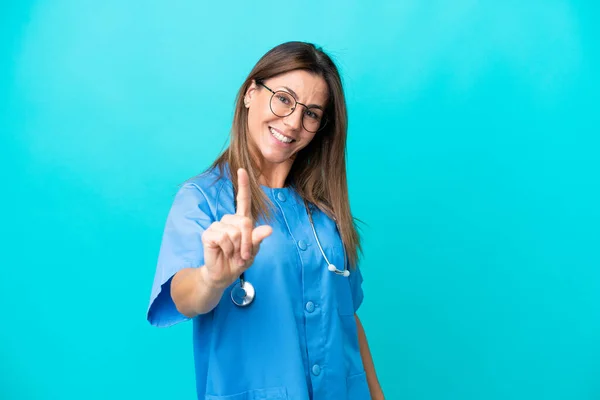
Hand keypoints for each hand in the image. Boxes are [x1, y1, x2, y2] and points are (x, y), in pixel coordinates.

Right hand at [200, 168, 271, 288]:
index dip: (243, 185)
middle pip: (245, 222)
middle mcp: (229, 220)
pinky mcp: (208, 234)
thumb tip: (268, 229)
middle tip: (243, 254)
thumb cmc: (239, 260)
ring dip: (237, 247)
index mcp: (241, 221)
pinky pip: (223, 237)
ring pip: (234, 231)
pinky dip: (227, 248)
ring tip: (233, 254)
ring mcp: (217, 226)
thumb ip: (258, 239)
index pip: (243, 199)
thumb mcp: (253, 251)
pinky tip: (223, 252)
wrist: (223, 274)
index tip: (241, 170)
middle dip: (247, 241)